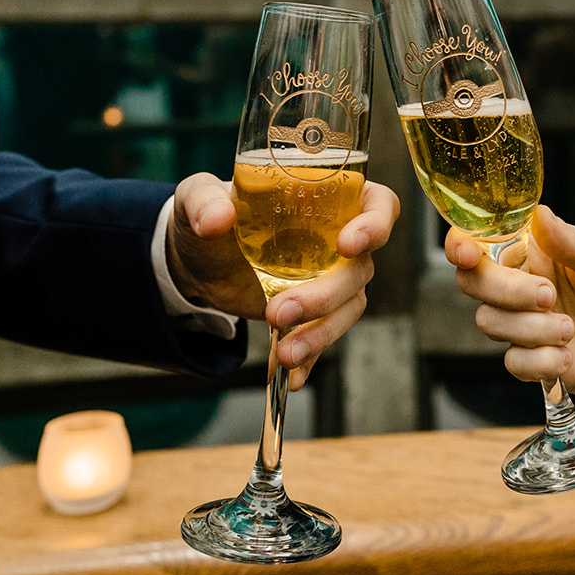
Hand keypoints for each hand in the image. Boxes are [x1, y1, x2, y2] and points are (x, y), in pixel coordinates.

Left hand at [168, 173, 399, 388]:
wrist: (197, 261)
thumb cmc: (209, 213)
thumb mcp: (198, 198)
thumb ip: (205, 201)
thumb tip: (218, 218)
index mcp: (325, 199)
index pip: (377, 204)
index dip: (375, 223)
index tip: (348, 245)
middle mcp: (337, 240)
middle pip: (359, 269)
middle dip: (326, 296)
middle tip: (280, 311)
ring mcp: (328, 279)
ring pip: (347, 308)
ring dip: (320, 333)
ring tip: (284, 354)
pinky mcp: (311, 313)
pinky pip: (323, 339)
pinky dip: (310, 360)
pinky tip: (289, 376)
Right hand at [447, 205, 574, 394]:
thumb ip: (571, 241)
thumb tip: (539, 214)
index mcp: (533, 252)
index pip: (479, 242)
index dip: (461, 244)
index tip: (467, 252)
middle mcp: (519, 286)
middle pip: (473, 282)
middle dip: (505, 290)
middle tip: (548, 295)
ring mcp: (524, 325)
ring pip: (490, 322)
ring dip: (531, 328)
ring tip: (571, 328)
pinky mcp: (533, 361)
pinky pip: (513, 363)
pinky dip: (540, 361)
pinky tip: (568, 356)